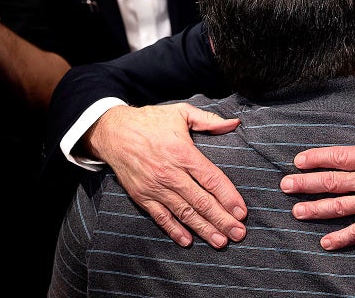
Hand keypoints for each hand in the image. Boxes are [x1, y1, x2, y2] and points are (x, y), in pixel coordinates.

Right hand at [84, 103, 246, 247]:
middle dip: (222, 219)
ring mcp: (155, 188)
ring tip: (220, 241)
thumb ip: (209, 120)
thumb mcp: (181, 112)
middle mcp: (170, 174)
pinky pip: (161, 217)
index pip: (211, 179)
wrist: (113, 131)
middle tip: (238, 233)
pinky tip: (188, 241)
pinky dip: (174, 230)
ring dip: (203, 229)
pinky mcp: (142, 196)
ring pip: (184, 213)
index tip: (241, 212)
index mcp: (183, 153)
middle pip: (201, 201)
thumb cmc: (150, 121)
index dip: (228, 196)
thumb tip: (234, 123)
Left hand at [280, 107, 354, 249]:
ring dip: (315, 210)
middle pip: (332, 181)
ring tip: (296, 211)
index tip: (299, 160)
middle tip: (284, 185)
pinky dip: (341, 239)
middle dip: (305, 184)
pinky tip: (325, 243)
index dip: (317, 158)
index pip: (340, 156)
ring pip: (339, 207)